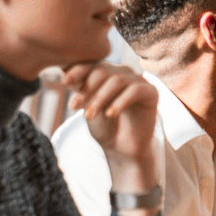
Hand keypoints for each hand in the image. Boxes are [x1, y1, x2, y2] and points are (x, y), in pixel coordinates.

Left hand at [61, 62, 160, 189]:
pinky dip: (120, 102)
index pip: (92, 64)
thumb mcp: (87, 108)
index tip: (64, 82)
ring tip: (89, 115)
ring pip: (117, 80)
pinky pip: (135, 90)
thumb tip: (64, 71)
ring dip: (100, 98)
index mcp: (106, 73)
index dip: (78, 71)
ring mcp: (138, 81)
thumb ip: (80, 90)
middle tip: (75, 106)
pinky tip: (110, 114)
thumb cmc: (104, 128)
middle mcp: (123, 73)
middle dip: (87, 89)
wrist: (122, 151)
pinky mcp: (151, 92)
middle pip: (103, 71)